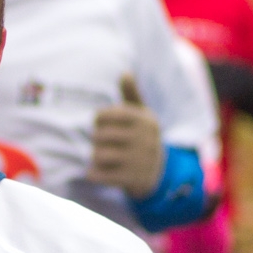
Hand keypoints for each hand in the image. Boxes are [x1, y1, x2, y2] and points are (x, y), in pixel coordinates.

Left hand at [91, 75, 164, 197]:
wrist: (159, 173)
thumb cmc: (143, 137)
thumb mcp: (142, 115)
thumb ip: (132, 95)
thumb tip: (125, 72)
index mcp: (144, 120)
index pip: (108, 114)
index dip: (98, 119)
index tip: (100, 123)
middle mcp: (143, 139)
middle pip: (100, 135)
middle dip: (96, 139)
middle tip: (101, 142)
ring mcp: (138, 161)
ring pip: (98, 155)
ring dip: (94, 157)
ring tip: (100, 157)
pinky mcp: (131, 180)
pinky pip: (100, 175)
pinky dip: (93, 174)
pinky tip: (95, 172)